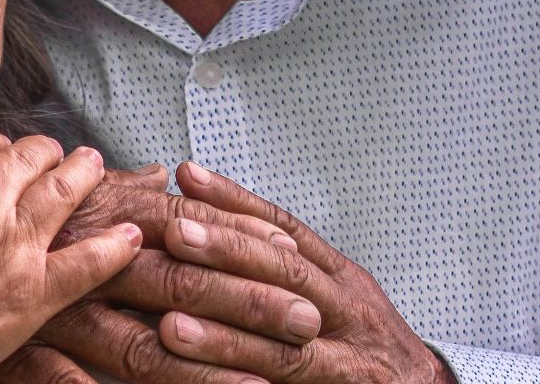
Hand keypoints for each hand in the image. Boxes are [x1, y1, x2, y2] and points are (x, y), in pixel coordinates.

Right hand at [0, 125, 142, 383]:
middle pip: (26, 155)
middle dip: (41, 152)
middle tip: (51, 154)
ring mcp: (9, 247)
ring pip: (63, 190)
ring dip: (84, 172)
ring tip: (93, 166)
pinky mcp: (32, 294)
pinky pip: (88, 262)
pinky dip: (115, 247)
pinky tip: (130, 235)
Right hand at [0, 170, 315, 383]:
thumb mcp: (55, 203)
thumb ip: (115, 194)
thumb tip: (161, 176)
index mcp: (97, 216)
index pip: (187, 222)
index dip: (243, 238)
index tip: (297, 258)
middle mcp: (81, 255)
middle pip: (181, 278)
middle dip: (250, 302)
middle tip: (308, 325)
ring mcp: (53, 310)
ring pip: (142, 344)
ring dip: (207, 369)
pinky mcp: (22, 353)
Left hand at [151, 163, 455, 383]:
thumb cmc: (369, 347)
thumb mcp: (340, 297)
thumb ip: (289, 269)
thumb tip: (223, 230)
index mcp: (342, 278)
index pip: (286, 229)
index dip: (238, 202)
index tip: (190, 176)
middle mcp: (349, 308)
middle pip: (286, 271)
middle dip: (228, 250)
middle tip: (175, 232)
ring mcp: (351, 355)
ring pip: (285, 339)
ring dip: (226, 333)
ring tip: (171, 323)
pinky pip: (294, 381)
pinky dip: (248, 379)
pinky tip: (208, 380)